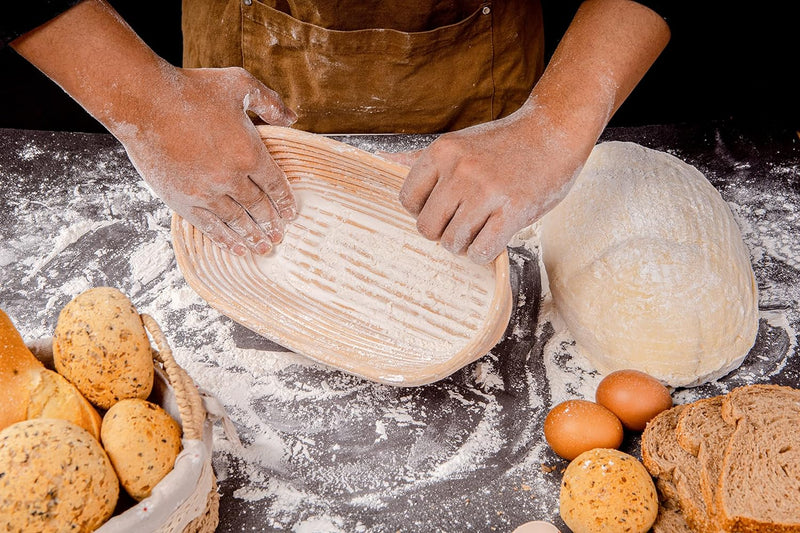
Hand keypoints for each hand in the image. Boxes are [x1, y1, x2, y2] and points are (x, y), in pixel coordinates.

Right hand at [118, 67, 296, 255]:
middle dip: (271, 223)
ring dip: (252, 236)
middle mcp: (231, 177)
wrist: (144, 100)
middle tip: (279, 236)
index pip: (275, 183)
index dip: (284, 200)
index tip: (290, 213)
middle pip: (258, 206)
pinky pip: (209, 225)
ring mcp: (206, 191)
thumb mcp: (239, 84)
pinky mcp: (182, 199)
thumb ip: (268, 102)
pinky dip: (224, 239)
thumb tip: (291, 117)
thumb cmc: (191, 88)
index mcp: (250, 152)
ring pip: (236, 220)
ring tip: (263, 248)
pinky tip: (236, 248)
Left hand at [399, 107, 586, 263]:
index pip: (407, 201)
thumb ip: (424, 159)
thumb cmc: (505, 143)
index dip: (422, 212)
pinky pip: (481, 250)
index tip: (442, 209)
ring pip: (452, 243)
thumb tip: (381, 160)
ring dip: (463, 245)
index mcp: (443, 152)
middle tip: (461, 224)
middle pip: (426, 228)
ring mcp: (487, 191)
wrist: (555, 131)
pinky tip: (492, 238)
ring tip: (478, 230)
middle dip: (441, 233)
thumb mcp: (460, 143)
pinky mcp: (513, 211)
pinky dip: (482, 253)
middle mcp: (461, 170)